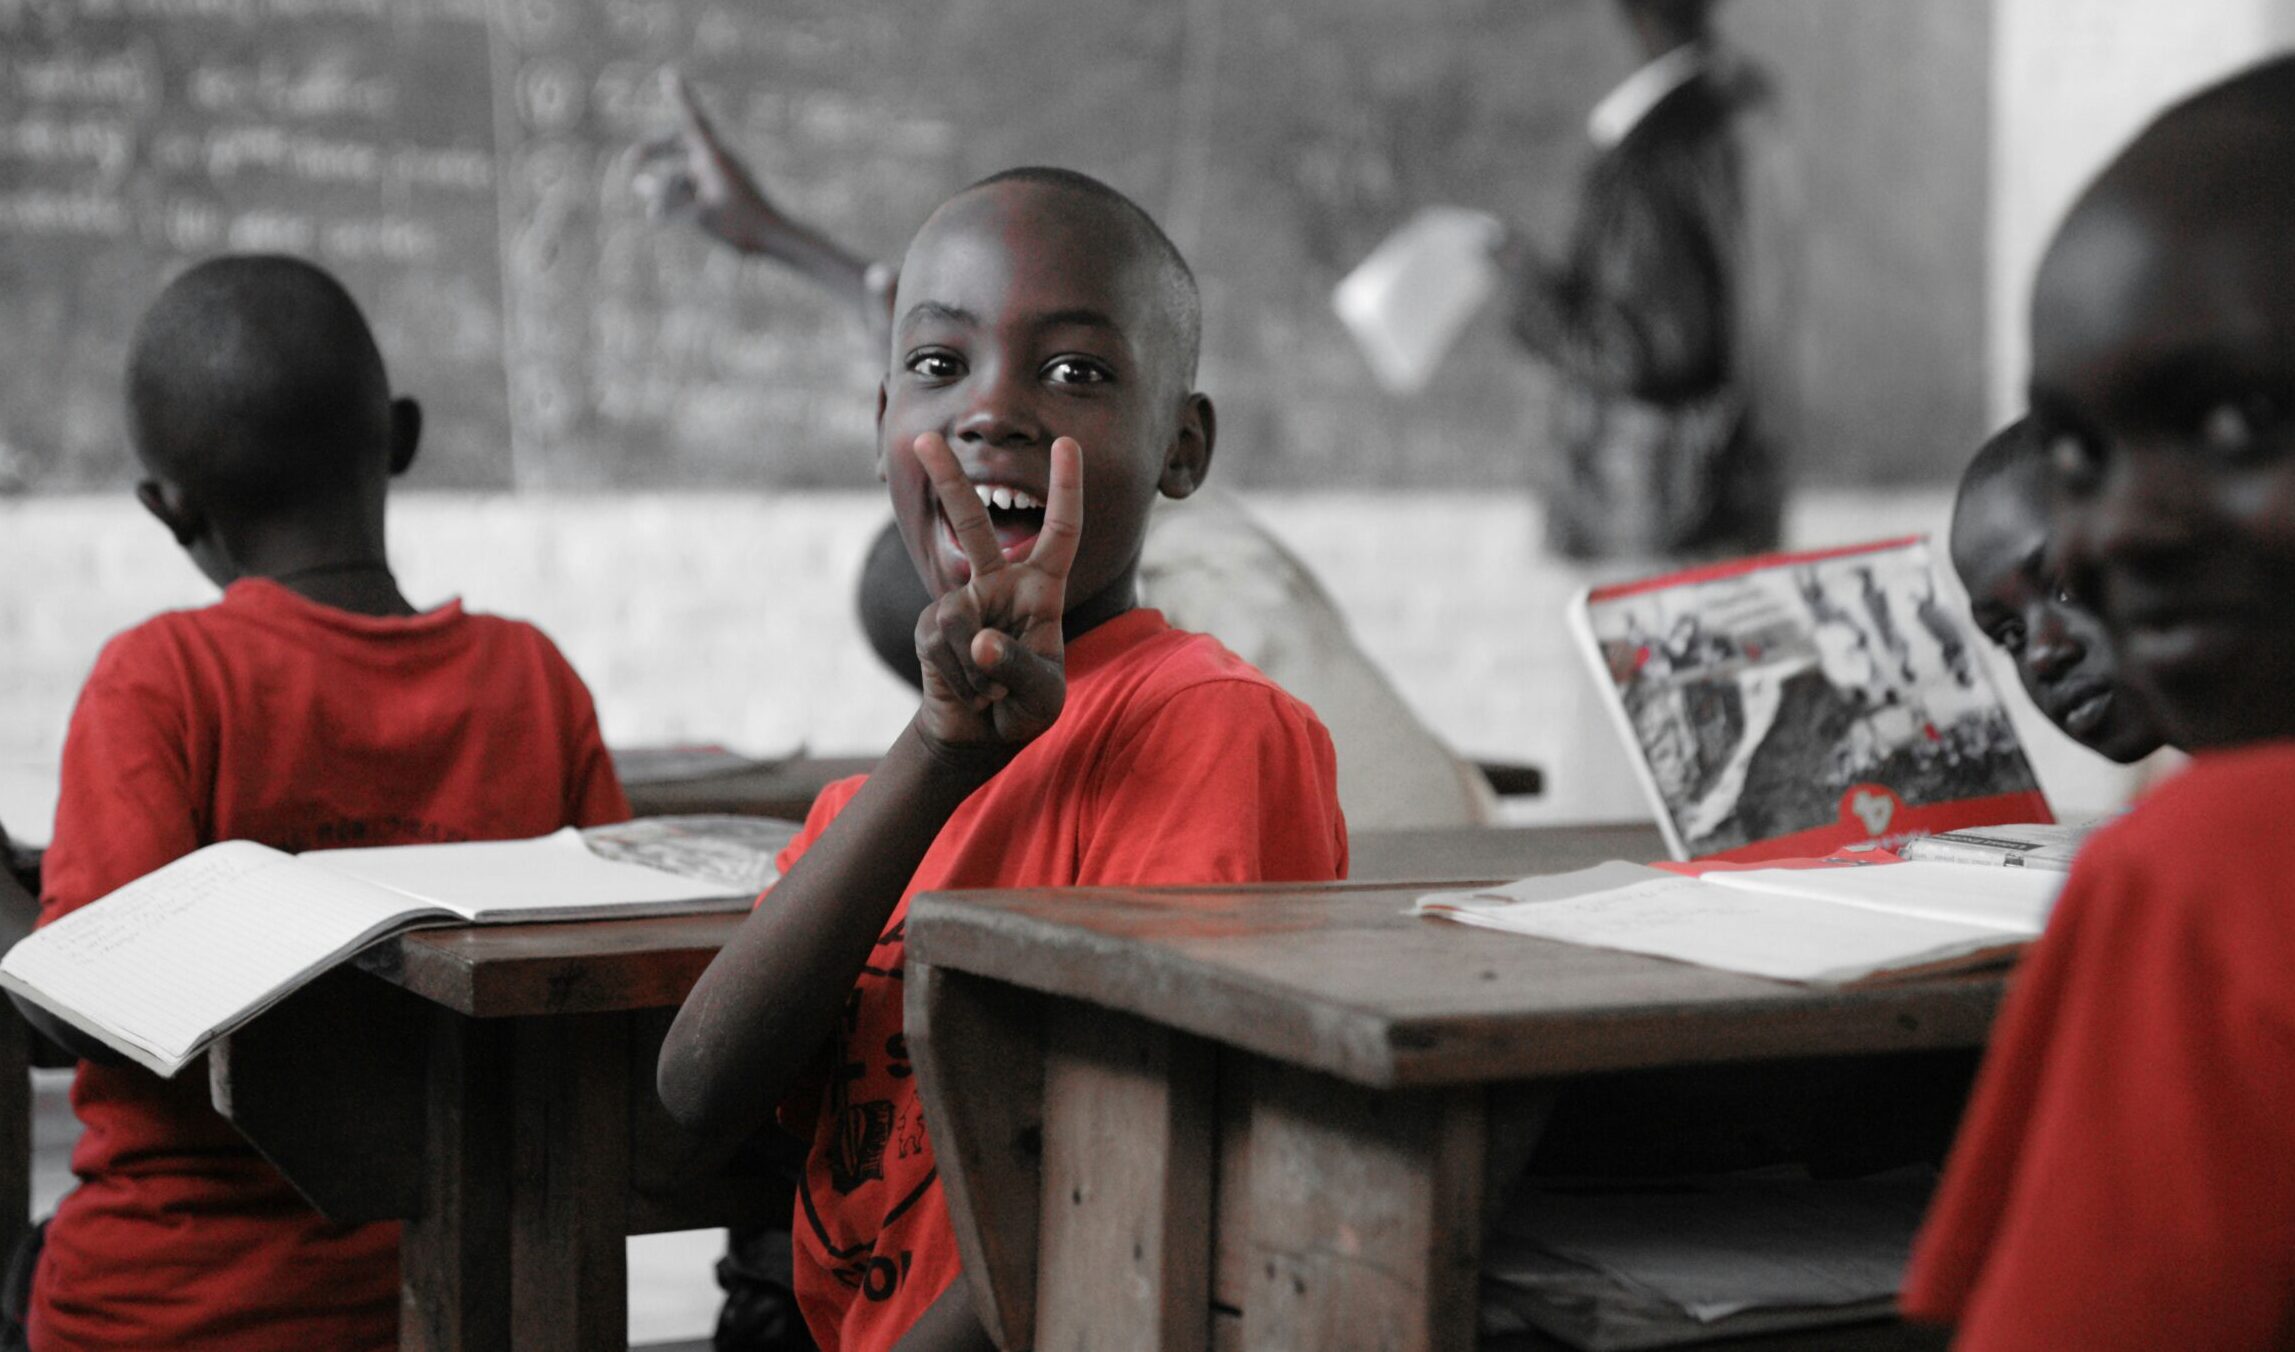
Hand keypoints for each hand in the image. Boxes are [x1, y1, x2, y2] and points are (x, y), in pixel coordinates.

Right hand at [631, 70, 788, 252]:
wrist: (774, 239)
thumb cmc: (744, 226)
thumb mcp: (702, 215)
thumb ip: (670, 201)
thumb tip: (641, 186)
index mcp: (717, 158)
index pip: (694, 122)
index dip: (681, 97)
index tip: (668, 73)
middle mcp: (717, 161)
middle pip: (681, 142)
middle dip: (655, 148)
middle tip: (632, 160)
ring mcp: (717, 175)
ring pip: (682, 167)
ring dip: (662, 176)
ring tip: (637, 182)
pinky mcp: (718, 190)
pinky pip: (689, 182)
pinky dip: (669, 186)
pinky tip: (646, 187)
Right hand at [911, 433, 1082, 760]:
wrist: (981, 736)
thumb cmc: (1025, 708)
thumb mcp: (1043, 695)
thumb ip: (1020, 667)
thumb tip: (980, 637)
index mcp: (1041, 588)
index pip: (1060, 532)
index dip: (1066, 489)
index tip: (1069, 444)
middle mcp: (1000, 584)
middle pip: (973, 524)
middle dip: (948, 480)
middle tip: (924, 438)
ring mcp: (962, 603)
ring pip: (961, 614)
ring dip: (979, 666)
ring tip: (991, 691)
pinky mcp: (932, 627)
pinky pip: (944, 643)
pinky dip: (960, 675)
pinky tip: (968, 690)